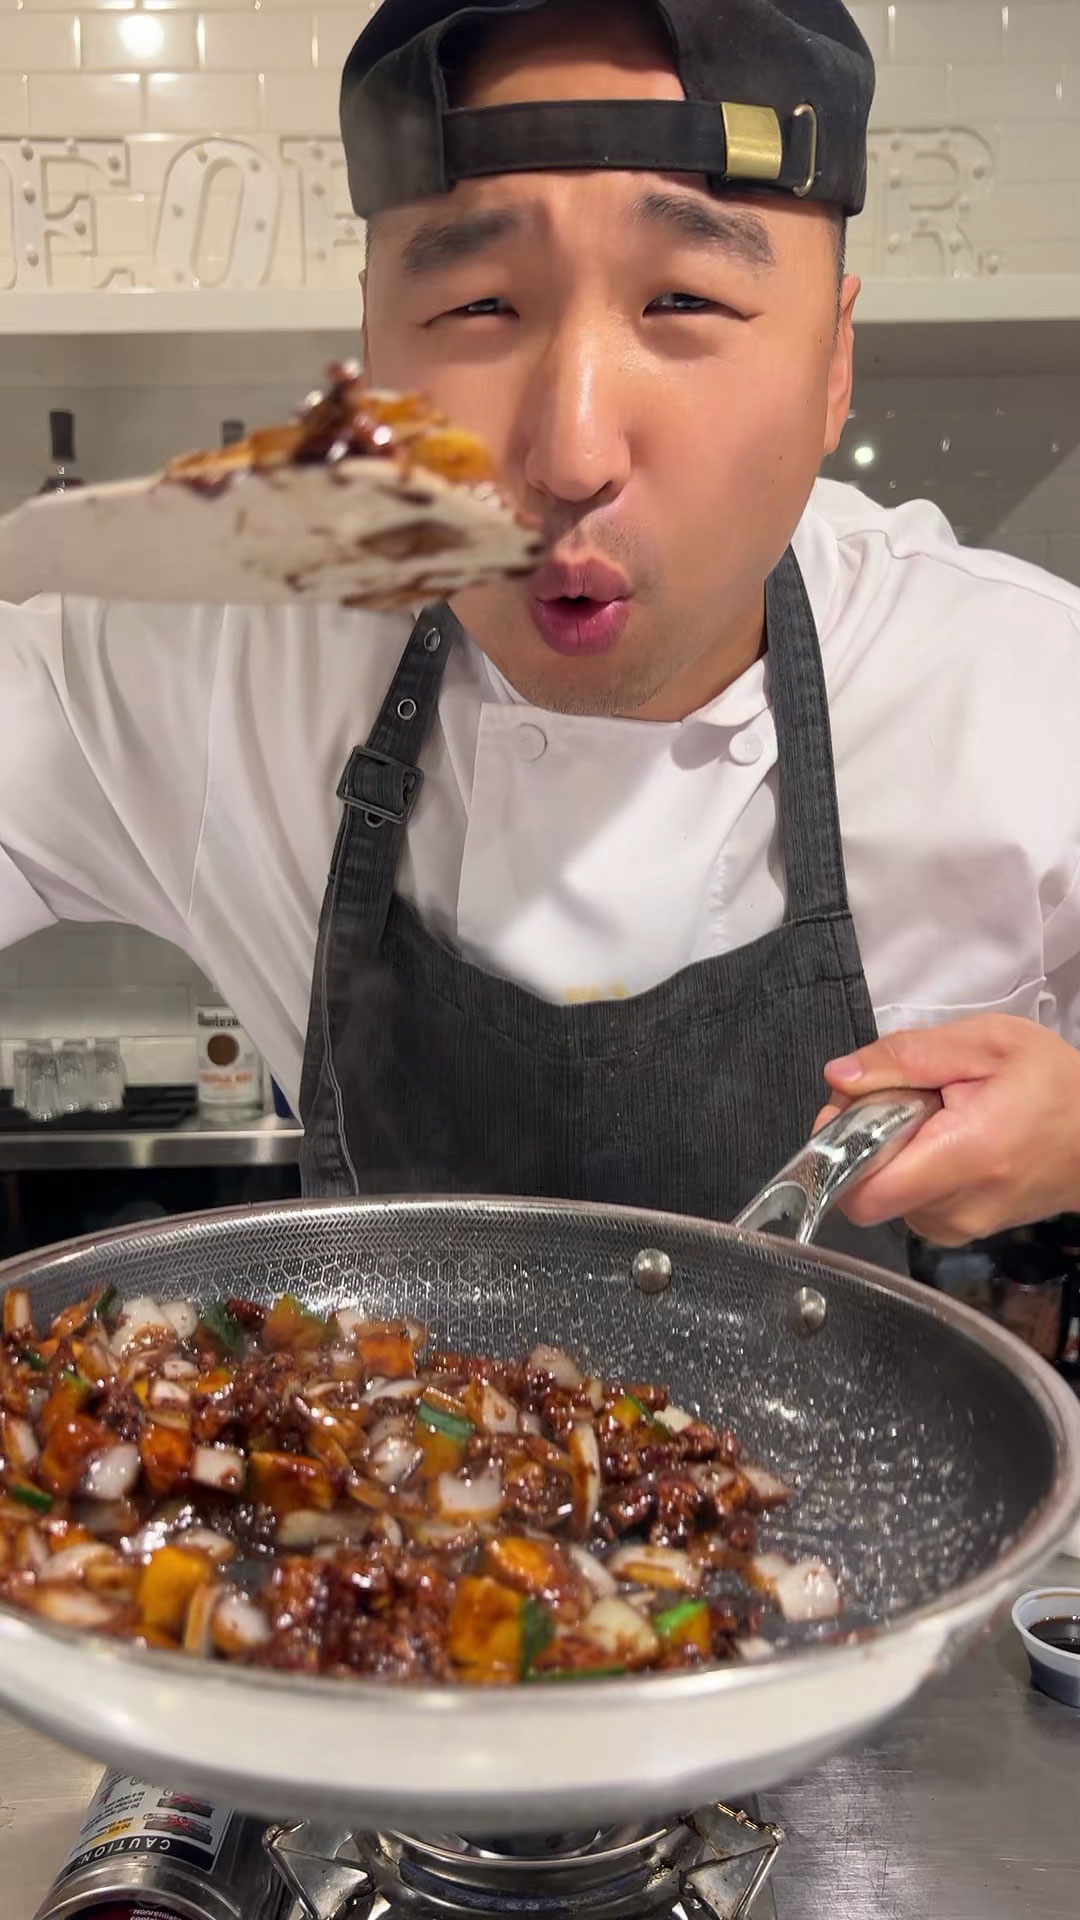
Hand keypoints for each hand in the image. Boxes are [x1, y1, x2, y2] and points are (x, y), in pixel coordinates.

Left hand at [818, 1015, 1079, 1245]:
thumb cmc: (1052, 1083)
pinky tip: (942, 1141)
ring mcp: (961, 1229)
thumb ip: (906, 1056)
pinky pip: (910, 1204)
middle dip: (861, 1144)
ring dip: (889, 1156)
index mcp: (965, 1156)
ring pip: (885, 1198)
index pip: (864, 1191)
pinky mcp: (963, 1233)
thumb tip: (839, 1077)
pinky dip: (911, 1171)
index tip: (851, 1108)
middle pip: (866, 1192)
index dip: (839, 1149)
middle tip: (893, 1099)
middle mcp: (957, 1208)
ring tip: (931, 1117)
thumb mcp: (985, 1043)